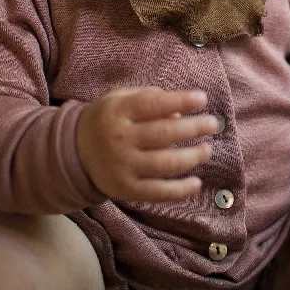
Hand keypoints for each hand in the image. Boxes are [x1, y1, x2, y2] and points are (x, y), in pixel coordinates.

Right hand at [76, 86, 216, 201]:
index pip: (152, 104)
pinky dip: (180, 190)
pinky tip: (196, 183)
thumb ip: (147, 97)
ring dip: (192, 157)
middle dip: (194, 127)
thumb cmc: (107, 119)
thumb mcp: (119, 99)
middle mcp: (120, 138)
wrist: (74, 151)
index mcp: (118, 111)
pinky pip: (158, 192)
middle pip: (163, 134)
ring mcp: (123, 166)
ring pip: (165, 164)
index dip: (179, 100)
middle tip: (214, 124)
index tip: (202, 98)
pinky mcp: (126, 189)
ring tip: (207, 149)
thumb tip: (180, 111)